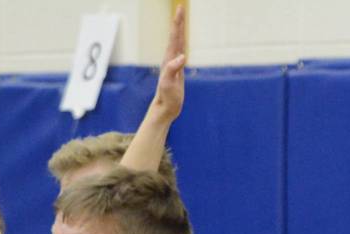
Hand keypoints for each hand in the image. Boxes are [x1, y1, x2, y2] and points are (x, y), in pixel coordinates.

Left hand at [149, 5, 186, 122]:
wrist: (165, 108)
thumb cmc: (167, 97)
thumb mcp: (169, 83)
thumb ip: (172, 69)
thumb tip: (182, 56)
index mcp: (169, 59)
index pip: (174, 37)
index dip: (177, 23)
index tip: (180, 9)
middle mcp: (170, 59)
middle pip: (175, 36)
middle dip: (178, 22)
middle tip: (181, 8)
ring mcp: (174, 64)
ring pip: (178, 42)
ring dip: (180, 30)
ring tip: (181, 19)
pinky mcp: (178, 69)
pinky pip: (181, 51)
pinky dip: (182, 43)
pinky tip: (183, 41)